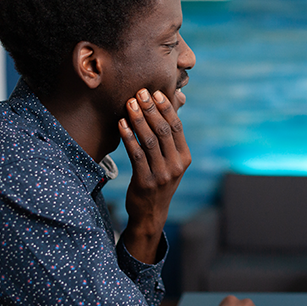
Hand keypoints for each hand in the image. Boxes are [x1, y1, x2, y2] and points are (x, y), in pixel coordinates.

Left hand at [118, 88, 190, 263]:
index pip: (176, 127)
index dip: (166, 108)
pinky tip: (121, 124)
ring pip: (149, 140)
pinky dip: (128, 137)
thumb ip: (168, 141)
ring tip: (128, 103)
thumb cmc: (158, 181)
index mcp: (185, 157)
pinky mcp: (146, 182)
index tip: (154, 92)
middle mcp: (176, 165)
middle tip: (139, 92)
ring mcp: (162, 175)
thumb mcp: (170, 162)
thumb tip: (163, 109)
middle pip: (163, 131)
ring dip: (138, 119)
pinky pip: (136, 155)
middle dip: (150, 109)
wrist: (151, 213)